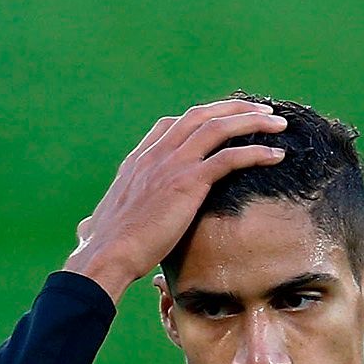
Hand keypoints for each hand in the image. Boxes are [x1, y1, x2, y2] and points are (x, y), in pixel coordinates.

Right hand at [61, 101, 288, 297]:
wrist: (107, 255)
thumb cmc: (104, 249)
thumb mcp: (99, 223)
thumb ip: (98, 219)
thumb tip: (85, 229)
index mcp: (138, 160)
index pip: (172, 124)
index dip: (202, 117)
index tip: (224, 118)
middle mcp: (156, 154)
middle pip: (201, 115)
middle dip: (234, 108)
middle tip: (261, 110)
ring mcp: (172, 164)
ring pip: (219, 127)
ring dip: (252, 120)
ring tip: (278, 123)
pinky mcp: (188, 182)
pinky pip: (229, 157)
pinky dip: (256, 152)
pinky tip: (276, 154)